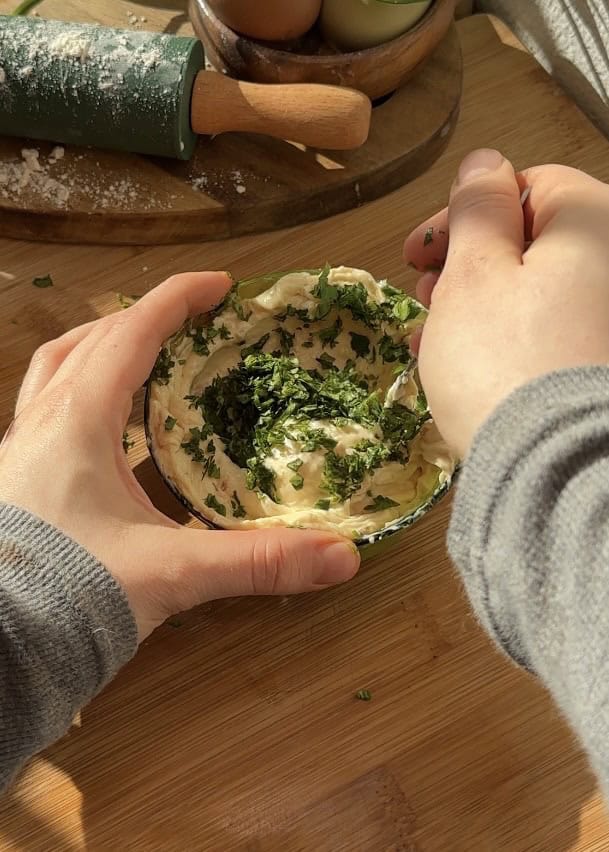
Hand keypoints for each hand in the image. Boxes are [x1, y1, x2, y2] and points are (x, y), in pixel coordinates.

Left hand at [0, 273, 358, 639]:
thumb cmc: (65, 597)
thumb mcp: (171, 573)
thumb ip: (256, 563)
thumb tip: (340, 557)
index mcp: (77, 422)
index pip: (131, 334)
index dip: (177, 300)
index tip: (221, 285)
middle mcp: (42, 424)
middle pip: (90, 341)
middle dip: (143, 320)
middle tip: (191, 324)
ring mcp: (22, 450)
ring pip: (58, 370)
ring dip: (104, 350)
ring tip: (146, 357)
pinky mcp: (20, 479)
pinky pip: (50, 412)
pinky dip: (87, 398)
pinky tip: (116, 433)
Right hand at [403, 148, 608, 457]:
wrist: (552, 471)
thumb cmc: (506, 364)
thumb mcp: (474, 273)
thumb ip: (478, 210)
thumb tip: (484, 163)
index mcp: (595, 224)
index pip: (528, 185)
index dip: (465, 215)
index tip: (419, 252)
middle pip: (534, 241)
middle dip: (468, 265)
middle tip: (425, 297)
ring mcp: (607, 320)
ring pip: (537, 290)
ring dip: (478, 305)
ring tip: (433, 341)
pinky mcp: (597, 364)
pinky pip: (550, 332)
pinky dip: (507, 337)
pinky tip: (465, 365)